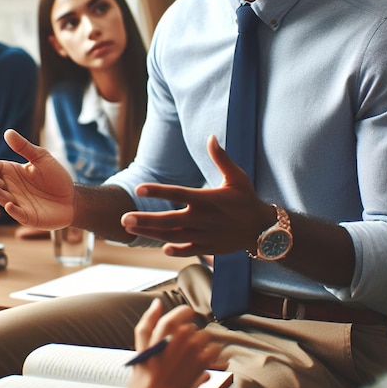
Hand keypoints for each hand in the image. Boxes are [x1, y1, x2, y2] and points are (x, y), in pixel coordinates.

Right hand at [0, 129, 75, 229]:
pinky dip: (12, 209)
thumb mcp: (41, 158)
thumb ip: (24, 147)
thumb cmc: (56, 177)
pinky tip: (7, 203)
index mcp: (11, 172)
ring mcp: (17, 203)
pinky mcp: (27, 216)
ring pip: (0, 196)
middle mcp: (10, 187)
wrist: (72, 198)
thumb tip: (8, 132)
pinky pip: (17, 213)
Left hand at [120, 135, 274, 256]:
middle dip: (145, 220)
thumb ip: (221, 158)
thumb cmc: (247, 199)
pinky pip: (188, 250)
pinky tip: (162, 246)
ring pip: (173, 236)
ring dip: (150, 233)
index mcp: (208, 200)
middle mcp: (203, 219)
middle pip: (169, 220)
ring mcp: (204, 235)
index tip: (139, 187)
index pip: (178, 194)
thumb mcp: (237, 176)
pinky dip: (175, 249)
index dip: (158, 190)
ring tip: (131, 228)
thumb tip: (211, 137)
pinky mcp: (208, 247)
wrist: (263, 229)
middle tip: (123, 218)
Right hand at [127, 298, 220, 387]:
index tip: (182, 326)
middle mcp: (183, 334)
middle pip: (194, 327)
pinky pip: (215, 350)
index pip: (185, 311)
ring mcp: (195, 348)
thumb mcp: (140, 345)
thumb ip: (148, 320)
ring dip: (201, 345)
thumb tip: (157, 302)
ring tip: (190, 359)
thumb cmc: (144, 375)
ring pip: (206, 336)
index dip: (184, 318)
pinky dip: (211, 356)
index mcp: (167, 327)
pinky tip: (200, 364)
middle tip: (180, 351)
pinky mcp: (204, 362)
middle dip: (189, 337)